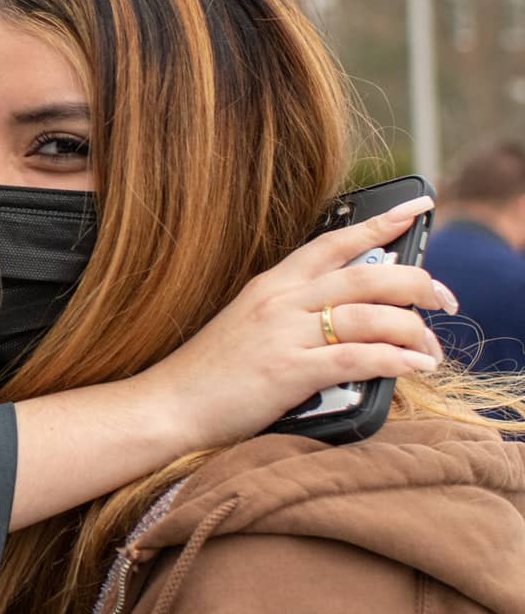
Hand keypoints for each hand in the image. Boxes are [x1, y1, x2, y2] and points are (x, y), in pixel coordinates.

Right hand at [134, 197, 454, 455]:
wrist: (167, 405)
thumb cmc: (208, 374)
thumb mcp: (248, 327)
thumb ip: (292, 314)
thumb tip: (346, 318)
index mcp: (271, 285)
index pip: (334, 242)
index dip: (381, 222)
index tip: (417, 208)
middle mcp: (280, 301)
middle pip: (366, 275)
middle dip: (417, 282)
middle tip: (445, 297)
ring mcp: (284, 334)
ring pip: (371, 315)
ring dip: (414, 329)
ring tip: (433, 346)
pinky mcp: (288, 371)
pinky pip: (358, 358)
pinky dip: (396, 361)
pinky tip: (415, 367)